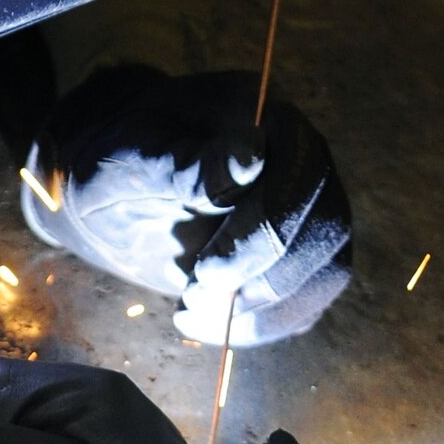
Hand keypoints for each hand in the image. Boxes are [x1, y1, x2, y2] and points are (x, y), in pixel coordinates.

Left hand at [21, 65, 351, 346]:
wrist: (118, 193)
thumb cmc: (120, 164)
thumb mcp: (133, 159)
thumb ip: (185, 164)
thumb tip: (249, 160)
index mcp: (266, 117)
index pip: (302, 168)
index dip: (267, 224)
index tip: (206, 269)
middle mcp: (302, 163)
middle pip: (325, 227)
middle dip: (263, 275)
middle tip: (195, 294)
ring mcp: (310, 213)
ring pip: (325, 273)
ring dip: (263, 309)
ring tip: (192, 312)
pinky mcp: (300, 261)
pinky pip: (304, 304)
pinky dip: (258, 326)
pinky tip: (203, 324)